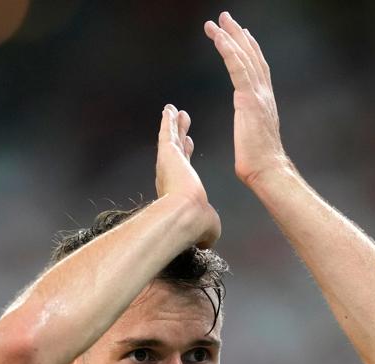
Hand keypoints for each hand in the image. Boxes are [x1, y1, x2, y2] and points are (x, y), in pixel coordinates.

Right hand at [155, 104, 220, 247]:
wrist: (184, 216)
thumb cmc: (195, 226)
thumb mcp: (207, 230)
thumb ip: (207, 234)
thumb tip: (206, 243)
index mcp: (179, 192)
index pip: (183, 168)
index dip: (186, 155)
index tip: (190, 144)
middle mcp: (170, 176)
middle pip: (176, 150)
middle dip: (180, 136)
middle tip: (182, 122)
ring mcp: (168, 164)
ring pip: (171, 139)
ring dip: (173, 125)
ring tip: (175, 110)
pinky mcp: (167, 153)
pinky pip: (167, 132)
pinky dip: (167, 120)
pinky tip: (169, 109)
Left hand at [204, 11, 290, 187]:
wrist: (268, 170)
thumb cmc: (259, 162)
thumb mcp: (253, 137)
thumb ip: (250, 126)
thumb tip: (248, 130)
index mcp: (264, 102)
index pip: (257, 68)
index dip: (249, 49)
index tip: (240, 34)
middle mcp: (264, 93)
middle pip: (251, 56)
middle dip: (238, 35)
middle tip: (226, 17)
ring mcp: (258, 95)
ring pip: (244, 57)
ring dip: (230, 36)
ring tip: (218, 21)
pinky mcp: (249, 100)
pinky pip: (237, 69)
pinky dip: (228, 51)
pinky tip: (219, 38)